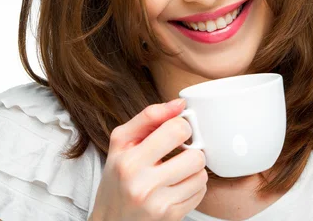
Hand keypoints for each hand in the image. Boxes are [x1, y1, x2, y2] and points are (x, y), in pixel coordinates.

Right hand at [89, 99, 207, 220]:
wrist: (110, 220)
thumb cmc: (117, 177)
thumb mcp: (121, 142)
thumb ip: (149, 117)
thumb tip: (179, 104)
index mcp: (129, 160)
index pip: (176, 130)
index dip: (182, 126)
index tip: (176, 131)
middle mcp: (142, 184)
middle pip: (195, 155)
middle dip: (191, 150)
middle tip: (179, 152)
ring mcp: (158, 204)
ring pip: (201, 174)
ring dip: (194, 169)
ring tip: (178, 170)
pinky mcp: (170, 217)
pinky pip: (200, 193)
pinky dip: (193, 186)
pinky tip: (178, 185)